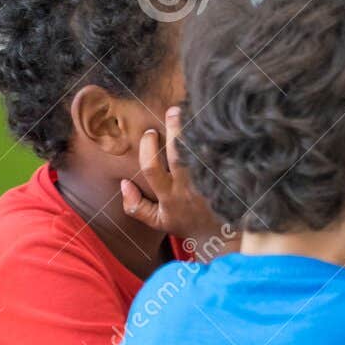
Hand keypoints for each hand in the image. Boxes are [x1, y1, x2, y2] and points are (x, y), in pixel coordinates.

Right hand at [120, 107, 234, 252]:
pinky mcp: (220, 178)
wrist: (218, 233)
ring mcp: (205, 182)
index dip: (148, 149)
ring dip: (196, 133)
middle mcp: (187, 187)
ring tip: (193, 112)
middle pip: (180, 155)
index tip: (149, 134)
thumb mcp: (156, 221)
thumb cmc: (184, 223)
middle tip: (174, 111)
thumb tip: (123, 184)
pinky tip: (211, 125)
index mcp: (169, 195)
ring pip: (199, 154)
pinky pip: (216, 156)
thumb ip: (135, 205)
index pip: (153, 168)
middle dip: (176, 131)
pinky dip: (212, 141)